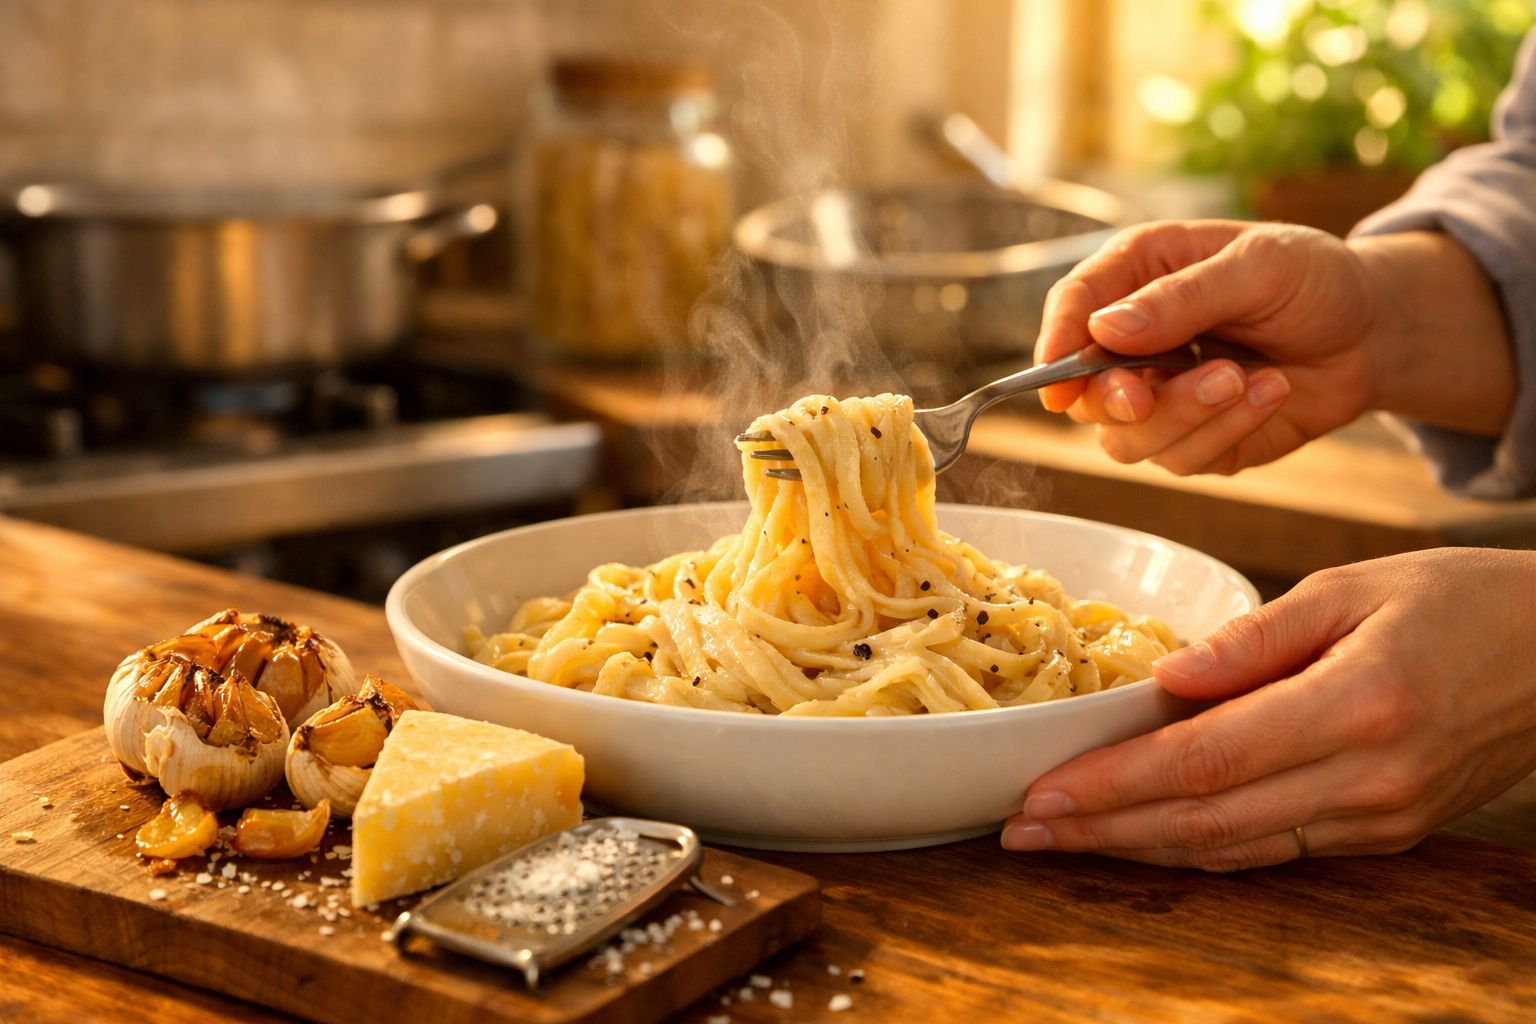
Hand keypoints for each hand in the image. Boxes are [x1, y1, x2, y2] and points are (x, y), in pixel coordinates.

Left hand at [1001, 547, 1535, 869]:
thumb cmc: (1458, 601)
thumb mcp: (1351, 588)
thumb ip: (1252, 640)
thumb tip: (1163, 680)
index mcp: (1359, 705)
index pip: (1206, 761)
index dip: (1114, 785)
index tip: (1041, 792)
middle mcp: (1369, 779)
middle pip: (1207, 821)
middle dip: (1103, 831)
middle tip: (1019, 829)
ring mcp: (1380, 819)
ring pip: (1234, 849)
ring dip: (1138, 848)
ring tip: (1060, 839)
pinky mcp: (1383, 834)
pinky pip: (1273, 849)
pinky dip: (1198, 846)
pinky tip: (1140, 836)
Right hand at [1034, 220, 1378, 475]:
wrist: (1373, 333)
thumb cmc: (1313, 280)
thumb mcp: (1259, 265)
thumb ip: (1182, 298)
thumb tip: (1105, 328)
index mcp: (1135, 276)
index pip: (1071, 310)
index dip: (1054, 346)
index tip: (1058, 383)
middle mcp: (1134, 341)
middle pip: (1086, 391)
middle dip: (1118, 398)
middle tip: (1147, 396)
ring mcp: (1161, 398)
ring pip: (1128, 438)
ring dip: (1183, 415)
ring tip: (1245, 379)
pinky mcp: (1194, 440)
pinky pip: (1184, 458)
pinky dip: (1229, 430)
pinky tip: (1271, 392)